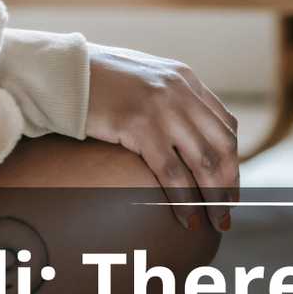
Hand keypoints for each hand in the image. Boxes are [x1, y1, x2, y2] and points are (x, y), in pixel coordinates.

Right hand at [85, 44, 238, 230]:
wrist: (59, 71)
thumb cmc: (95, 81)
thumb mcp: (143, 81)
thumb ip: (168, 100)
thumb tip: (183, 138)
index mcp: (185, 80)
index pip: (226, 125)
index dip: (232, 160)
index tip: (230, 186)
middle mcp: (180, 91)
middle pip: (222, 146)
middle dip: (230, 183)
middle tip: (228, 212)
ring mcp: (161, 108)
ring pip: (203, 162)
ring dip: (214, 197)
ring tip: (216, 222)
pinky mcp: (138, 125)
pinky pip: (171, 172)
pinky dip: (183, 199)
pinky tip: (186, 218)